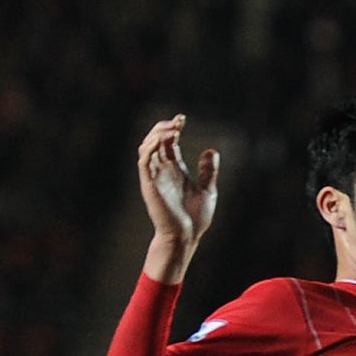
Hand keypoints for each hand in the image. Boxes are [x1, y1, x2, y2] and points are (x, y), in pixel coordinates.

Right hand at [138, 114, 218, 249]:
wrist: (185, 236)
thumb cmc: (195, 218)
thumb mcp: (207, 190)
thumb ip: (208, 171)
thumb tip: (211, 150)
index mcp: (175, 169)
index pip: (168, 142)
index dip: (173, 128)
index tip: (182, 119)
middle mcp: (162, 170)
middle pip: (156, 140)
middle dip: (164, 128)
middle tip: (178, 121)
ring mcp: (154, 176)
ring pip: (147, 147)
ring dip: (156, 135)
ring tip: (171, 128)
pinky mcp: (149, 184)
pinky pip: (144, 161)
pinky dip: (149, 148)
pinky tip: (161, 141)